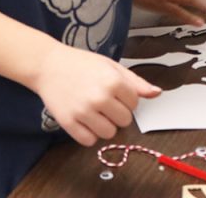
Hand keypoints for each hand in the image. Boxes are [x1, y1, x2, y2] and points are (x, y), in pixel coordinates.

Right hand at [32, 43, 159, 145]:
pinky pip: (89, 141)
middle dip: (117, 113)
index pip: (135, 104)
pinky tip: (85, 120)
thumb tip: (157, 93)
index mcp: (113, 81)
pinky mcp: (68, 122)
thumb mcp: (111, 66)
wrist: (49, 65)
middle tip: (104, 102)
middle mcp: (99, 97)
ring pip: (109, 133)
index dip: (126, 100)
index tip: (115, 93)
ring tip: (95, 112)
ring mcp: (83, 111)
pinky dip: (89, 134)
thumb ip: (135, 82)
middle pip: (124, 121)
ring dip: (105, 126)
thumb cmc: (81, 64)